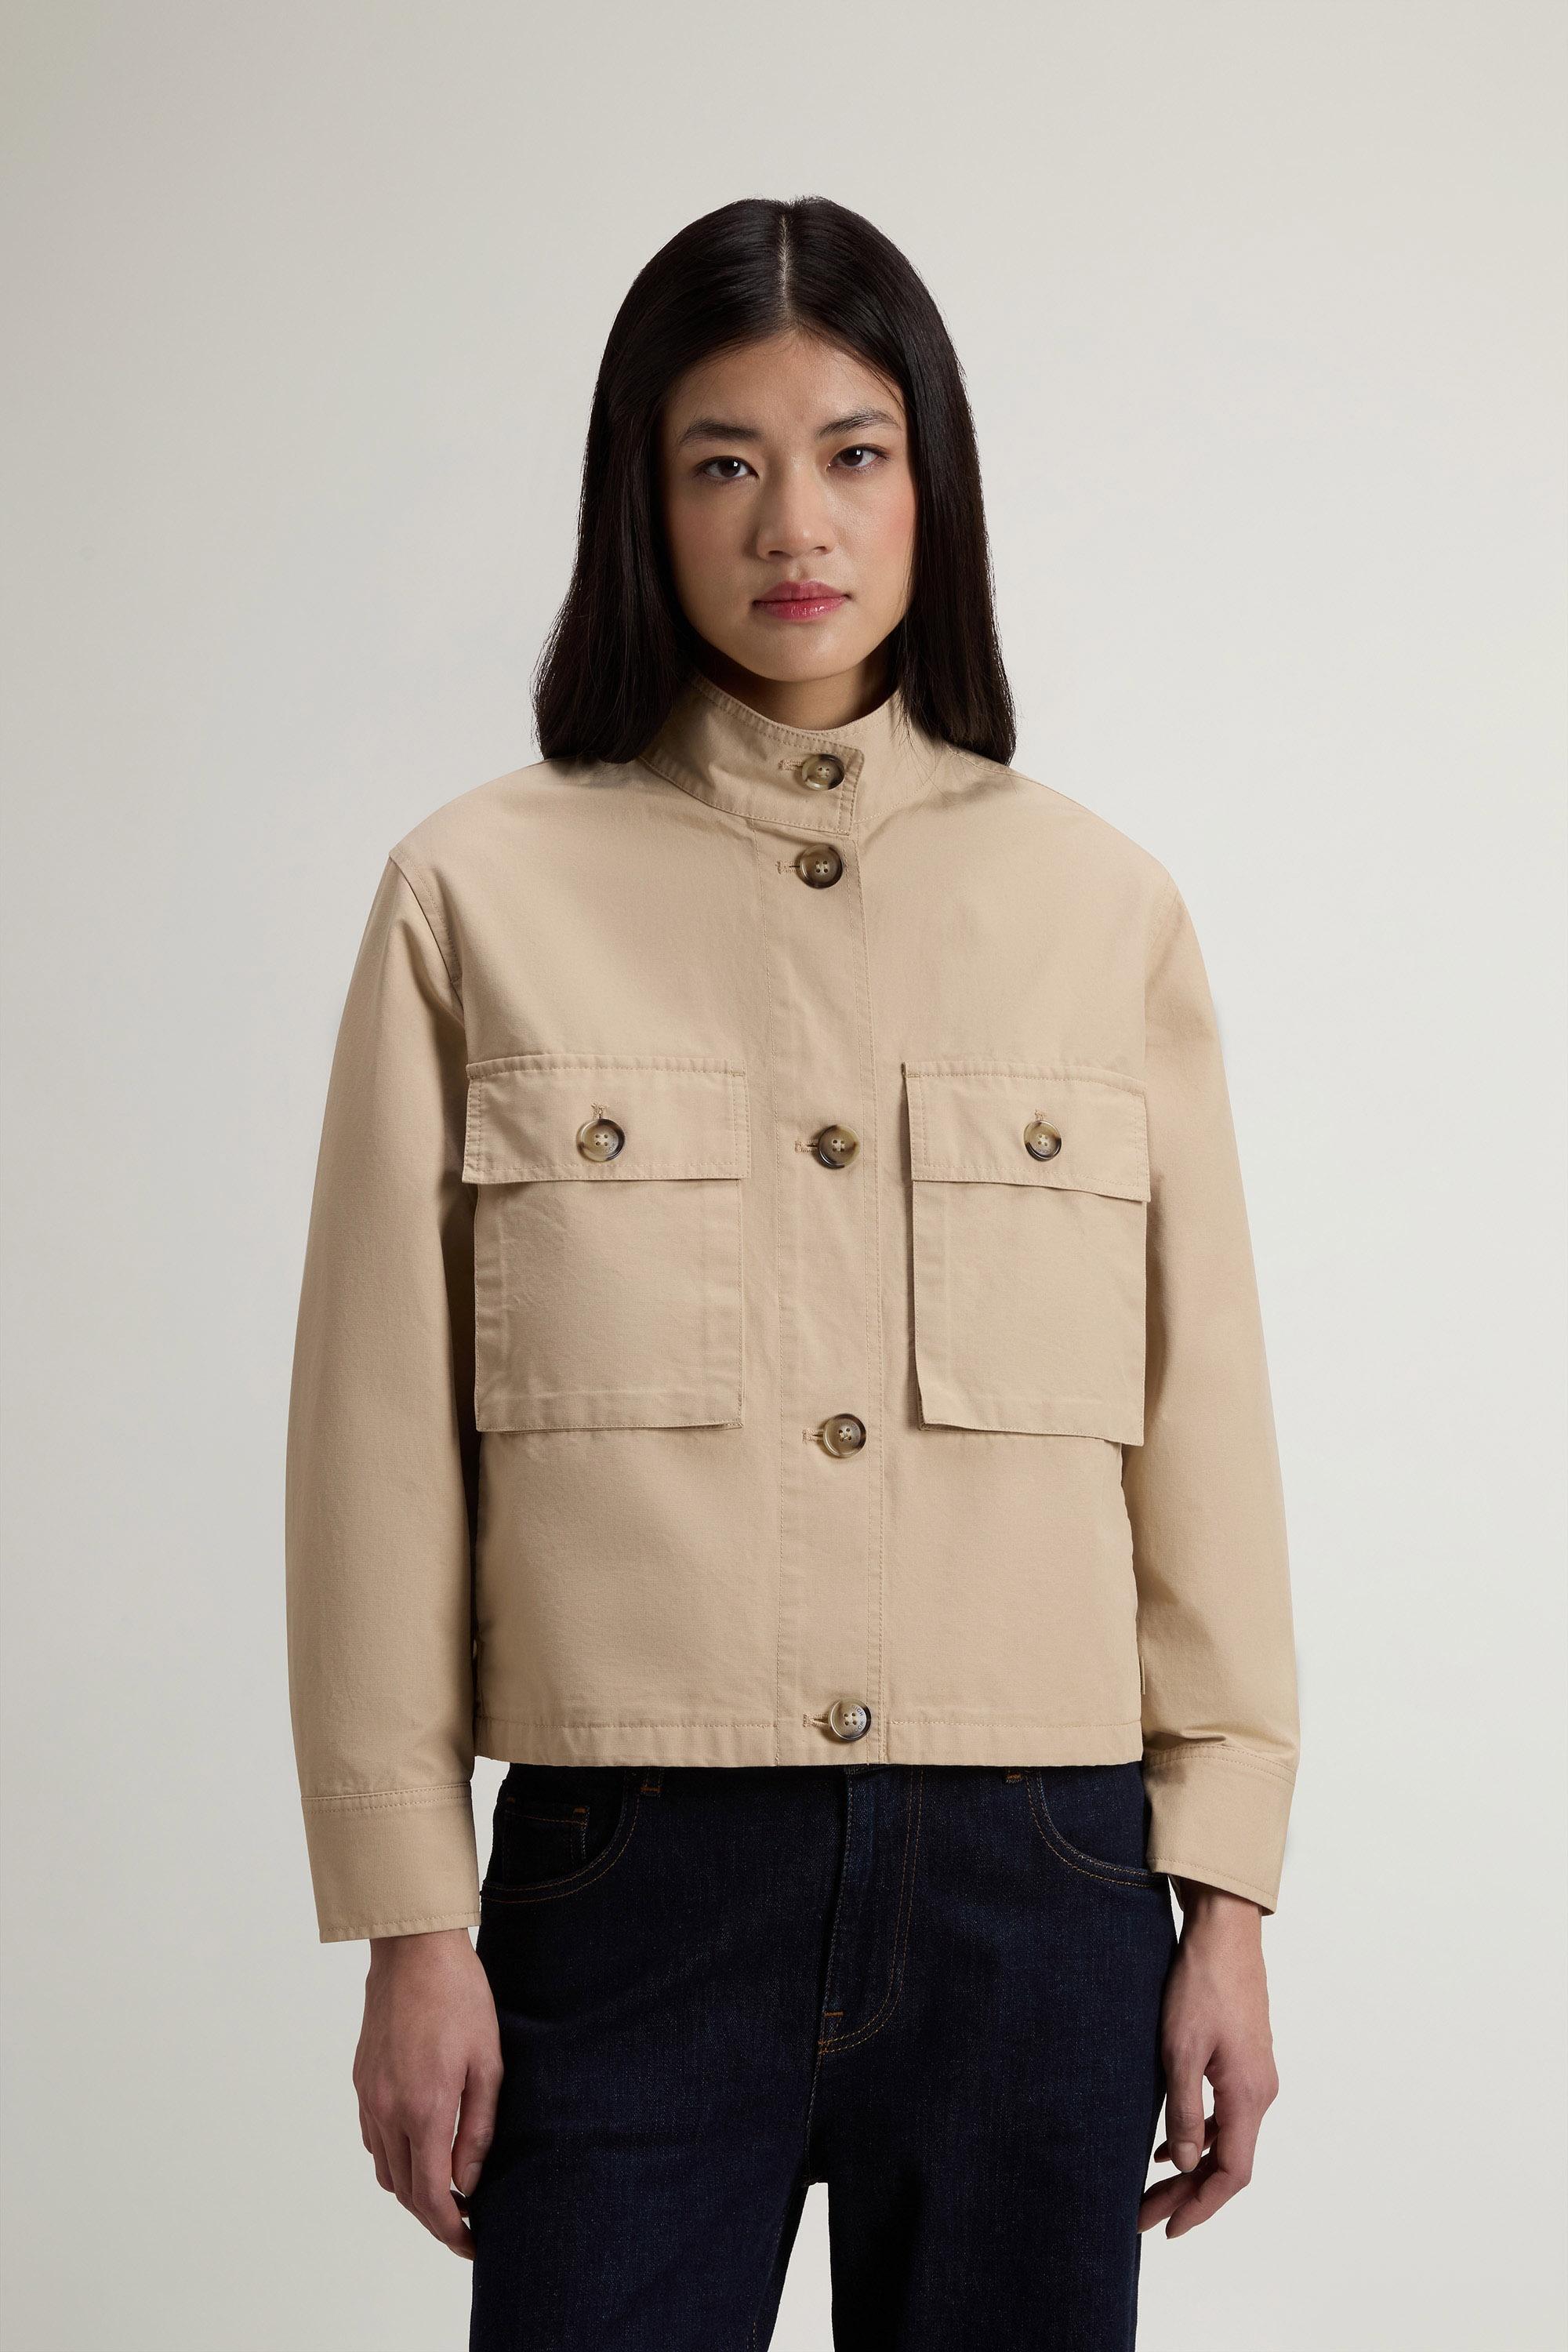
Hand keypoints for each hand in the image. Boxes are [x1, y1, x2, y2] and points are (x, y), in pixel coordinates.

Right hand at [353, 1927, 502, 2258]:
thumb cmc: (460, 1999)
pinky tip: (421, 2149)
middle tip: (466, 2225)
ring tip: (447, 2190)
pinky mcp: (361, 2083)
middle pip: (405, 2193)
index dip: (452, 2230)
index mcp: (424, 2110)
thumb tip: (468, 2183)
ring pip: (385, 2171)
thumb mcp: (487, 2063)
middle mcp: (388, 2112)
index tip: (473, 2242)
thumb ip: (478, 2129)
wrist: (413, 1951)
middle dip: (435, 2218)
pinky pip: (373, 2141)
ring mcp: (369, 2098)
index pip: (431, 2197)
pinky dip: (395, 2159)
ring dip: (413, 2191)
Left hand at [1139, 1882, 1279, 2239]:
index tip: (1168, 2228)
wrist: (1224, 1931)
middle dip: (1187, 2195)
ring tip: (1150, 2189)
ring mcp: (1254, 2075)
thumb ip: (1185, 2109)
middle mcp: (1260, 2092)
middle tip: (1144, 2216)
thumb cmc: (1201, 1983)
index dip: (1201, 2207)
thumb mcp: (1181, 2049)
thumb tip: (1187, 2163)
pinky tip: (1169, 2144)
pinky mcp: (1243, 2059)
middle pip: (1227, 2162)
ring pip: (1226, 2139)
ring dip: (1191, 2167)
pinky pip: (1224, 2114)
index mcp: (1248, 2095)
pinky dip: (1198, 2135)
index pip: (1232, 2174)